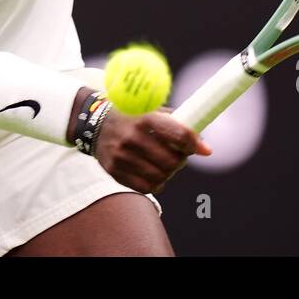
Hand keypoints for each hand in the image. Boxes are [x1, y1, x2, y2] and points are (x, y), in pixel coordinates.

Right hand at [92, 106, 211, 194]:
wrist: (95, 123)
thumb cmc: (132, 117)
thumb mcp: (151, 111)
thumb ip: (177, 125)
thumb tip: (204, 147)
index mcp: (145, 118)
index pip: (179, 135)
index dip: (194, 144)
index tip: (201, 148)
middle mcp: (133, 137)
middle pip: (172, 161)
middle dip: (181, 161)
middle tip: (179, 157)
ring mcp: (122, 155)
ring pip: (161, 177)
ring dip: (168, 173)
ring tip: (165, 165)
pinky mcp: (114, 170)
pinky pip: (145, 187)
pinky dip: (155, 184)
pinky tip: (154, 175)